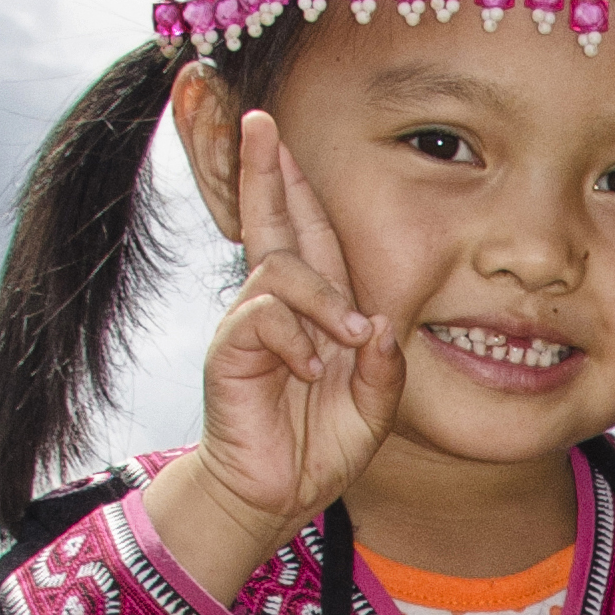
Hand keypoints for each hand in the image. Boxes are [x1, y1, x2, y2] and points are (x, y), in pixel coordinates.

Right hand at [142, 111, 403, 602]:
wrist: (278, 493)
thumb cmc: (323, 441)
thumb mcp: (374, 402)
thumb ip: (383, 364)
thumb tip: (378, 324)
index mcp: (314, 305)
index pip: (306, 231)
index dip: (293, 184)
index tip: (277, 132)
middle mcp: (277, 304)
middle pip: (272, 222)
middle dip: (265, 170)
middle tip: (258, 120)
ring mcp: (250, 325)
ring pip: (282, 271)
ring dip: (323, 298)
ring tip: (347, 340)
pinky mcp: (232, 352)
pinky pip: (265, 318)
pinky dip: (297, 337)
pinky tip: (311, 367)